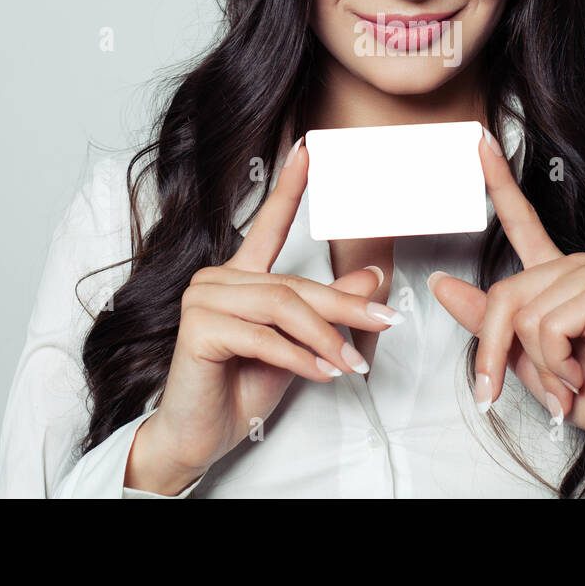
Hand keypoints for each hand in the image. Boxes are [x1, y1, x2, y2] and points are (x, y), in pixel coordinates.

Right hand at [129, 137, 400, 491]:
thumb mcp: (299, 345)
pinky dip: (299, 357)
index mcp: (240, 274)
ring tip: (352, 364)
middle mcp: (218, 278)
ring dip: (326, 339)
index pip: (269, 223)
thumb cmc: (241, 387)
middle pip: (294, 284)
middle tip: (386, 321)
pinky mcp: (198, 327)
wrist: (200, 435)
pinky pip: (264, 337)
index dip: (290, 186)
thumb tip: (371, 274)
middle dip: (345, 305)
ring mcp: (203, 298)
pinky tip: (322, 374)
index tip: (308, 150)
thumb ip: (328, 307)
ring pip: (283, 307)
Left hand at [427, 128, 584, 483]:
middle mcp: (574, 265)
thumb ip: (485, 319)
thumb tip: (439, 283)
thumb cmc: (580, 387)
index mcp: (552, 272)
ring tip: (565, 379)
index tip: (479, 139)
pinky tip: (579, 373)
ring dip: (538, 364)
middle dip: (498, 352)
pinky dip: (555, 364)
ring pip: (524, 315)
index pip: (520, 218)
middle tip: (513, 388)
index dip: (498, 179)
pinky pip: (548, 327)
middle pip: (504, 294)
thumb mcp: (520, 354)